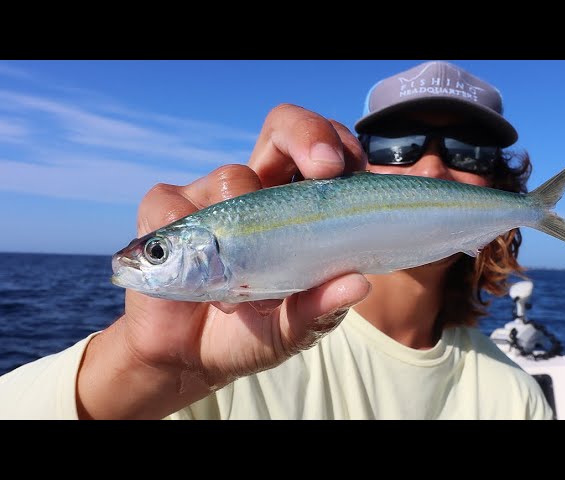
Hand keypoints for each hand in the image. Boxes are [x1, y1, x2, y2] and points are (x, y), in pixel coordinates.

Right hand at [76, 105, 370, 418]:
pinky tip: (192, 276)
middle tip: (324, 168)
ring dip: (243, 235)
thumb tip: (356, 283)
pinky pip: (168, 203)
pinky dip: (182, 238)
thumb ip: (321, 308)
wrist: (190, 358)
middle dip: (307, 135)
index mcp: (295, 208)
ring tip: (242, 296)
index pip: (321, 151)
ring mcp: (210, 197)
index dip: (336, 145)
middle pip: (282, 130)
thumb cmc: (252, 331)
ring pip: (232, 177)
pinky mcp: (164, 214)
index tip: (346, 170)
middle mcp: (256, 190)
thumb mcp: (293, 329)